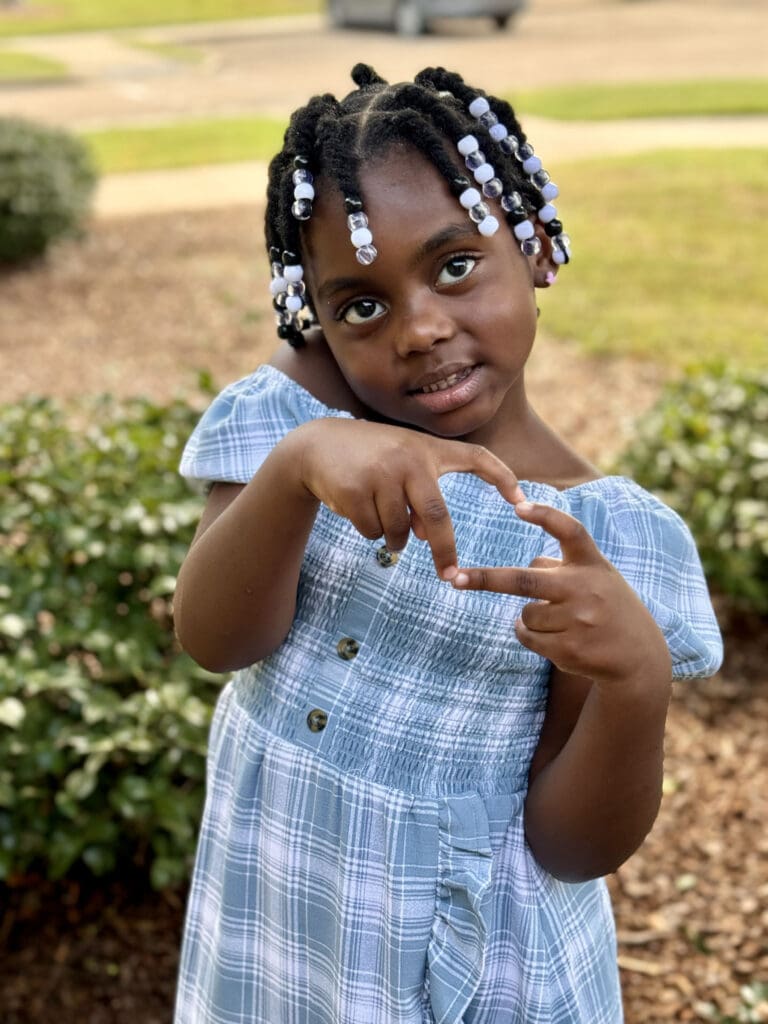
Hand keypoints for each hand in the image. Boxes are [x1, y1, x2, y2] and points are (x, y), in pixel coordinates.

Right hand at [288, 418, 523, 579]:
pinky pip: (372, 531)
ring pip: (399, 531)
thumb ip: (422, 497)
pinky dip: (369, 531)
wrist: (317, 445)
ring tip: (379, 516)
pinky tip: (357, 508)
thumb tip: (425, 536)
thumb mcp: (401, 468)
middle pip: (436, 516)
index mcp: (428, 449)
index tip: (524, 502)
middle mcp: (409, 458)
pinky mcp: (355, 490)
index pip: (477, 457)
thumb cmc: (370, 459)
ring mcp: (381, 473)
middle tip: (450, 576)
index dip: (503, 477)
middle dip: (444, 551)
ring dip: (393, 538)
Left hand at [452, 501, 671, 687]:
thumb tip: (528, 562)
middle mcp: (586, 589)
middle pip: (525, 581)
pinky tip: (556, 638)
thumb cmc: (608, 607)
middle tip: (456, 578)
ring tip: (558, 621)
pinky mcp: (570, 649)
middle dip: (486, 579)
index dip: (545, 516)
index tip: (519, 506)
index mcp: (593, 564)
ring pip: (525, 613)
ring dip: (528, 615)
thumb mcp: (596, 577)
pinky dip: (529, 635)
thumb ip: (562, 565)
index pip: (570, 531)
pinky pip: (527, 637)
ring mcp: (578, 621)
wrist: (639, 657)